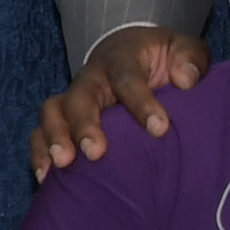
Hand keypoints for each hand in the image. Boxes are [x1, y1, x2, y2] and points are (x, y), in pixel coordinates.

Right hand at [32, 24, 211, 179]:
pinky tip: (46, 181)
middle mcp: (91, 78)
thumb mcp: (182, 48)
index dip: (141, 103)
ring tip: (63, 166)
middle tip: (95, 153)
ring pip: (52, 112)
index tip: (159, 129)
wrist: (130, 53)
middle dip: (84, 125)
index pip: (128, 77)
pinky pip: (40, 133)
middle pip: (79, 97)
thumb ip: (190, 58)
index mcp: (121, 58)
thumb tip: (186, 80)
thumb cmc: (160, 58)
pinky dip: (39, 154)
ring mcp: (72, 98)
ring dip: (54, 139)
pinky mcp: (62, 119)